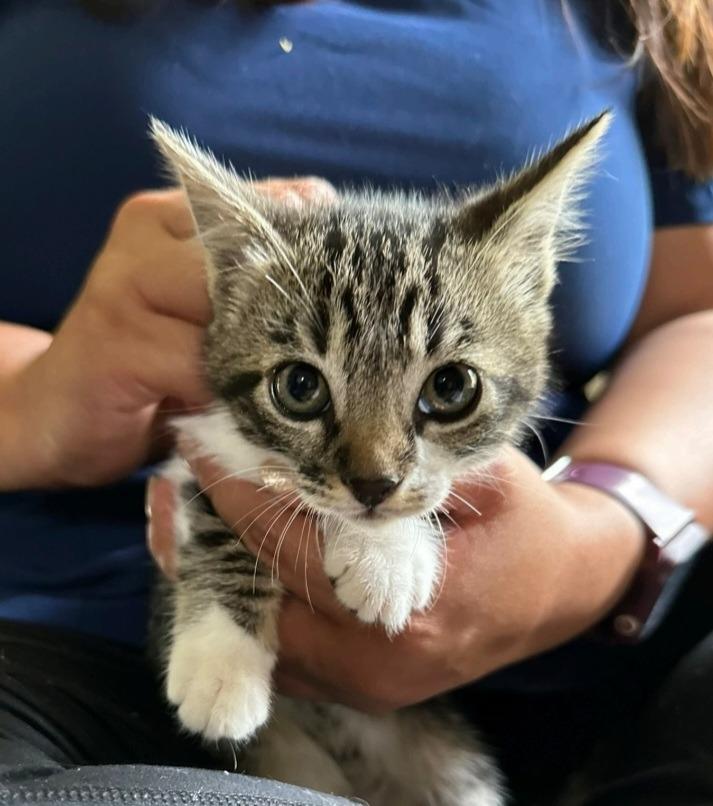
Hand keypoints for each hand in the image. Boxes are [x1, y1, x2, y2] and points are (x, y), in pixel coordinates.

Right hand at [1, 178, 335, 489]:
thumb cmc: (148, 359)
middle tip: (329, 342)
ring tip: (274, 385)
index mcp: (167, 216)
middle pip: (251, 252)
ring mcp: (124, 283)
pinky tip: (225, 407)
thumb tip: (324, 209)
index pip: (260, 206)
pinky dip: (226, 392)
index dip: (314, 245)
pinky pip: (200, 363)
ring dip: (260, 354)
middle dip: (296, 302)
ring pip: (230, 306)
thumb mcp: (202, 309)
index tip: (356, 276)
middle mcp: (144, 235)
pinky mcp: (115, 342)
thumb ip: (248, 269)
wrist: (58, 413)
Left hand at [148, 445, 644, 712]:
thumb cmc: (525, 521)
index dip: (243, 490)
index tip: (203, 443)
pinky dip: (256, 607)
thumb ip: (410, 464)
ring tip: (184, 522)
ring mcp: (370, 686)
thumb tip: (324, 434)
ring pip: (267, 633)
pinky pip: (289, 653)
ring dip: (224, 576)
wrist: (565, 588)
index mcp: (415, 607)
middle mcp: (381, 661)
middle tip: (171, 487)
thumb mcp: (483, 474)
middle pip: (265, 598)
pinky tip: (231, 564)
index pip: (297, 546)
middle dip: (214, 537)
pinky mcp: (365, 689)